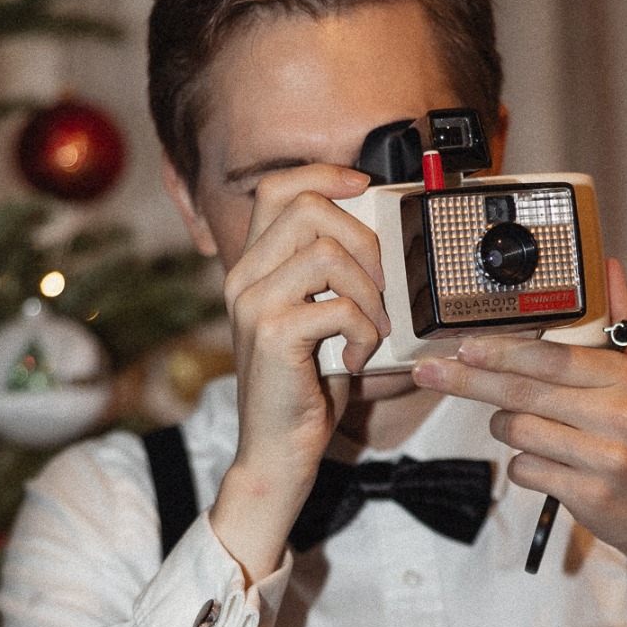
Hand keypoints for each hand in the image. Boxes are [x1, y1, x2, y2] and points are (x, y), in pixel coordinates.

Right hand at [210, 165, 390, 578]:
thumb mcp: (317, 321)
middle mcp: (243, 278)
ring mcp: (254, 304)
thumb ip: (332, 280)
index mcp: (251, 267)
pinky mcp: (274, 335)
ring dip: (369, 294)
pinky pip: (338, 306)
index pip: (277, 189)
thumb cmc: (303, 390)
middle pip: (308, 209)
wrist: (276, 451)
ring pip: (328, 255)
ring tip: (371, 330)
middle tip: (381, 286)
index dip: (324, 175)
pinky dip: (362, 332)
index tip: (364, 187)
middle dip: (363, 240)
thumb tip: (382, 241)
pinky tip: (356, 358)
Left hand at [411, 260, 626, 626]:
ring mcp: (604, 457)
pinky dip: (522, 466)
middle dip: (469, 380)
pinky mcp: (589, 495)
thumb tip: (609, 266)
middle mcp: (618, 413)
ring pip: (518, 431)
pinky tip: (543, 464)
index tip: (462, 344)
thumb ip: (622, 325)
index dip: (501, 350)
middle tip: (430, 373)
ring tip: (520, 427)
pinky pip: (526, 470)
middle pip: (523, 391)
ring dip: (504, 428)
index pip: (551, 357)